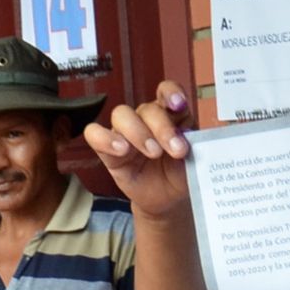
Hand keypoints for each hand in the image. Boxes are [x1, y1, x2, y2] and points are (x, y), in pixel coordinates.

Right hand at [83, 82, 193, 217]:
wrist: (167, 198)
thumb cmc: (180, 173)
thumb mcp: (194, 159)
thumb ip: (194, 145)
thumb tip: (192, 138)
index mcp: (170, 114)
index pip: (166, 91)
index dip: (171, 93)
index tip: (179, 105)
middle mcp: (146, 118)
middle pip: (147, 109)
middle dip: (162, 128)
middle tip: (176, 150)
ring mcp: (125, 132)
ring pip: (121, 115)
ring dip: (138, 133)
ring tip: (153, 153)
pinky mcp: (108, 150)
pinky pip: (94, 134)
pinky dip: (105, 138)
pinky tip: (121, 150)